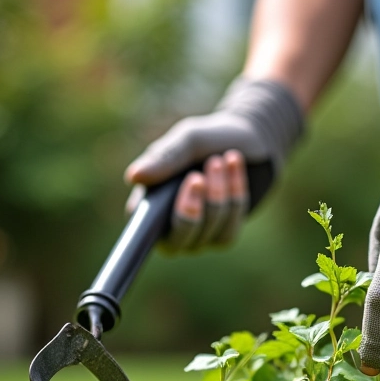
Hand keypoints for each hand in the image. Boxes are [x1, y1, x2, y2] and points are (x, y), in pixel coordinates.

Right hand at [124, 77, 303, 251]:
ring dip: (216, 192)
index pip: (141, 233)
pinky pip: (230, 226)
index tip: (165, 203)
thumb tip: (133, 177)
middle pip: (177, 241)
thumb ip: (164, 158)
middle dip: (189, 209)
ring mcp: (199, 237)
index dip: (147, 230)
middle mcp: (171, 230)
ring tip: (219, 160)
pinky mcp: (225, 235)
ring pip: (208, 229)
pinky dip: (234, 194)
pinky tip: (234, 165)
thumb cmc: (207, 139)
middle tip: (197, 177)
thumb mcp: (187, 141)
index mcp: (149, 207)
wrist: (246, 139)